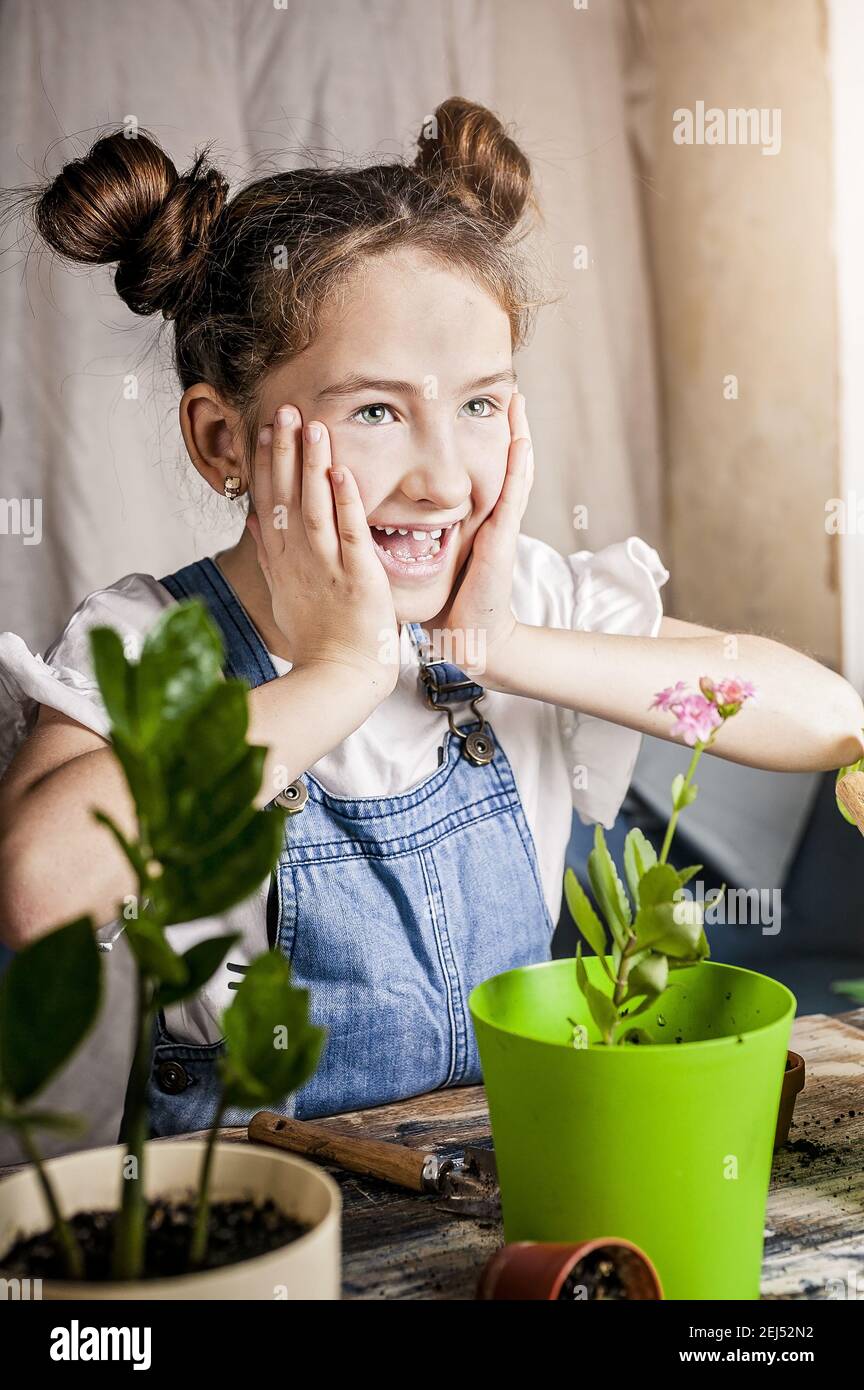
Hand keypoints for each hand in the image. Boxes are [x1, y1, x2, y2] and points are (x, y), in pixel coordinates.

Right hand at [246, 405, 399, 697]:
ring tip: (312, 426)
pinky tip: (343, 472)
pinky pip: (349, 533)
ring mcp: (326, 567)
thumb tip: (252, 522)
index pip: (269, 501)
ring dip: (312, 465)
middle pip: (286, 496)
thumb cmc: (317, 640)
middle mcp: (299, 559)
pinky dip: (345, 503)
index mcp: (282, 561)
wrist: (339, 677)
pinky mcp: (356, 577)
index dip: (267, 463)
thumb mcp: (282, 594)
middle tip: (283, 410)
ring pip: (314, 507)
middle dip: (284, 451)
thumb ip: (269, 555)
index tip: (265, 429)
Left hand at [434, 391, 532, 681]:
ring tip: (517, 400)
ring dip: (517, 434)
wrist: (463, 632)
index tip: (465, 403)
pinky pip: (512, 496)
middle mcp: (485, 516)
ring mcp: (497, 525)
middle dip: (503, 426)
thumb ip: (405, 531)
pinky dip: (518, 467)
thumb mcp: (420, 554)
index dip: (471, 438)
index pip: (471, 469)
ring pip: (511, 470)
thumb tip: (370, 512)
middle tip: (507, 389)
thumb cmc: (441, 599)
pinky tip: (520, 441)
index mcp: (468, 518)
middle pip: (496, 461)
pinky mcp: (501, 538)